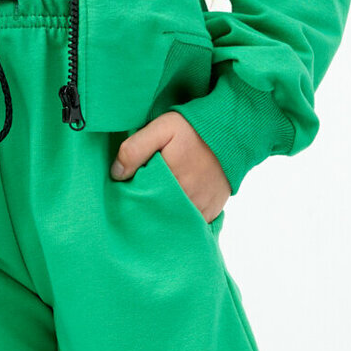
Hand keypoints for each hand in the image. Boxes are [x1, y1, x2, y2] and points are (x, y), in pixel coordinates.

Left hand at [110, 111, 230, 219]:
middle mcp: (187, 199)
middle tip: (147, 192)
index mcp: (170, 181)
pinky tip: (179, 205)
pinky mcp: (213, 211)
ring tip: (162, 199)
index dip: (133, 194)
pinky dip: (185, 217)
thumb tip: (116, 174)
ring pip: (175, 219)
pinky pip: (193, 222)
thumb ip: (135, 149)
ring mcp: (201, 208)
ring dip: (167, 213)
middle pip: (158, 211)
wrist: (233, 133)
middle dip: (149, 206)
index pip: (141, 199)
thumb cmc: (194, 129)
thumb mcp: (162, 128)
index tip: (130, 188)